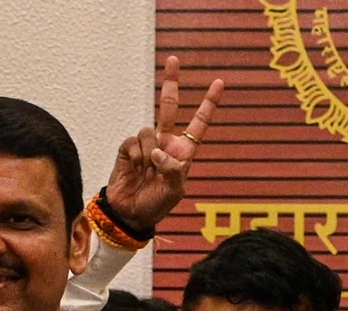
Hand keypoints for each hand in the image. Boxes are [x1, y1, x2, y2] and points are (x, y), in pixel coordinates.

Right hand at [103, 55, 222, 233]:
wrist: (131, 214)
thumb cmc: (157, 204)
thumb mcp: (174, 191)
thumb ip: (172, 169)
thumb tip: (157, 149)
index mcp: (183, 152)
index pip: (198, 124)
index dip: (208, 104)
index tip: (219, 83)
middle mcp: (165, 143)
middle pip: (168, 107)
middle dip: (171, 83)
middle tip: (173, 59)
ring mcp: (146, 144)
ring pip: (149, 130)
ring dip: (149, 151)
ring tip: (147, 171)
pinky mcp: (128, 149)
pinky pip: (133, 141)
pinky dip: (136, 156)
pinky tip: (135, 169)